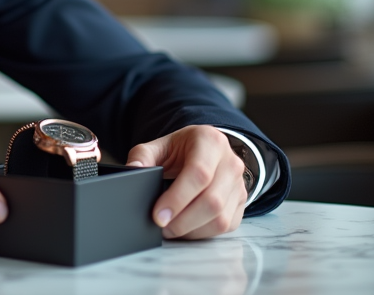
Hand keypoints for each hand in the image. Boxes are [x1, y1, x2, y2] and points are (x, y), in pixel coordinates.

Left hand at [125, 125, 246, 239]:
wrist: (206, 150)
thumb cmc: (182, 149)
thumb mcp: (161, 145)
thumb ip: (143, 155)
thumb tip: (132, 169)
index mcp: (210, 141)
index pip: (198, 173)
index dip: (177, 198)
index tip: (158, 215)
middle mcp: (230, 162)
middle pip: (211, 200)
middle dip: (183, 220)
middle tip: (161, 227)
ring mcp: (239, 184)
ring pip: (221, 217)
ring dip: (192, 230)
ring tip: (170, 229)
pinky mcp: (241, 202)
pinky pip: (226, 226)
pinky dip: (203, 233)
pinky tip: (185, 229)